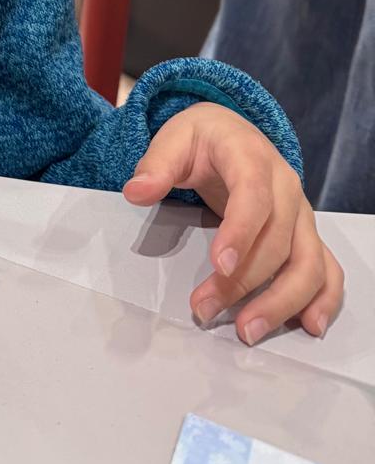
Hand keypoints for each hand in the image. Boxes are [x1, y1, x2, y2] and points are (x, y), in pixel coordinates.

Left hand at [123, 103, 343, 344]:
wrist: (232, 132)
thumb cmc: (203, 139)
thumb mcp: (174, 139)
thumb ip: (156, 165)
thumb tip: (136, 191)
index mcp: (252, 157)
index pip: (254, 196)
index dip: (241, 232)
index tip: (219, 266)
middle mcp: (286, 186)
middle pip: (278, 240)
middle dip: (244, 281)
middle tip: (205, 309)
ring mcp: (302, 213)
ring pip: (309, 262)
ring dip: (283, 301)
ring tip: (248, 331)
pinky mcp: (307, 234)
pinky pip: (327, 268)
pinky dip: (324, 298)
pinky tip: (309, 326)